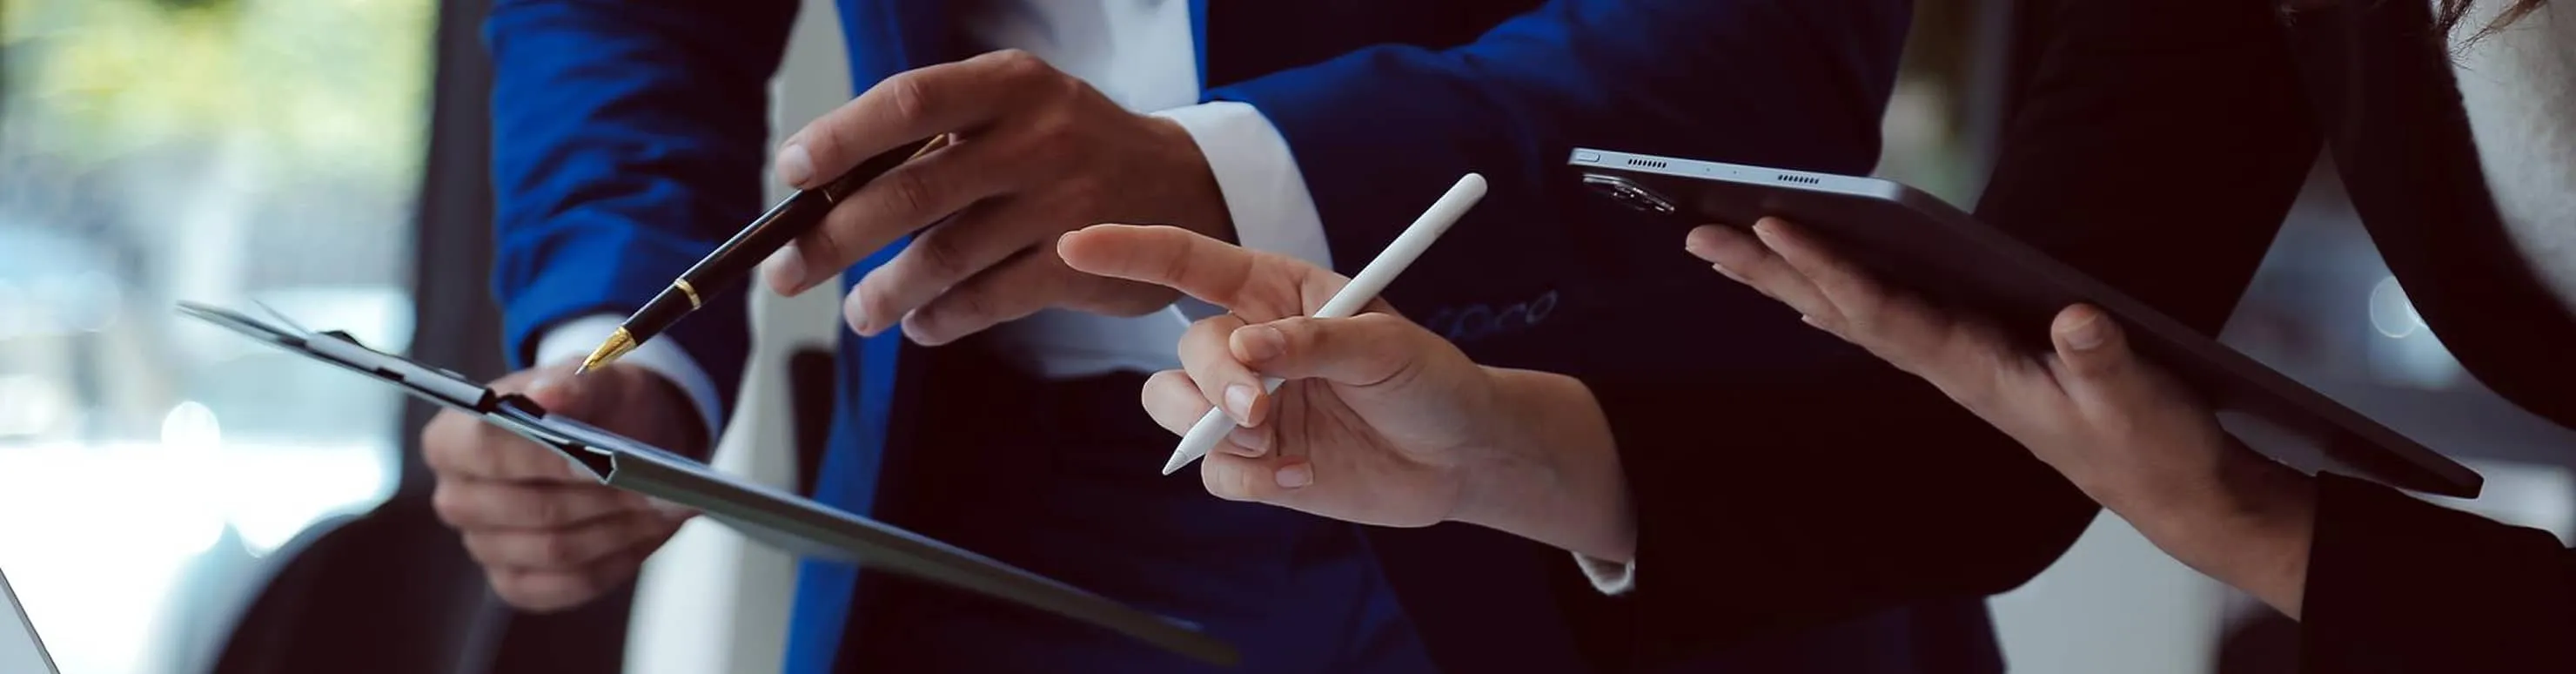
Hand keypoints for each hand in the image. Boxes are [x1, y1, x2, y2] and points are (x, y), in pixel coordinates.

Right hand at [422, 363, 704, 611]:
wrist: (615, 438)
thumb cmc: (592, 405)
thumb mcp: (590, 377)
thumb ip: (570, 383)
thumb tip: (545, 396)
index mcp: (452, 439)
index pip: (487, 450)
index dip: (546, 458)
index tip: (599, 461)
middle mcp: (457, 499)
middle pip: (529, 509)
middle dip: (599, 499)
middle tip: (656, 488)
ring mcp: (485, 546)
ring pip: (556, 551)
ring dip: (619, 530)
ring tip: (665, 508)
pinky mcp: (517, 583)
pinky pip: (570, 584)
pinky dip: (616, 560)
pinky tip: (646, 535)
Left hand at [762, 49, 1232, 345]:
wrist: (1183, 186)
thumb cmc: (1069, 148)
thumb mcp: (1017, 111)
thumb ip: (938, 139)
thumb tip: (826, 193)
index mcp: (1011, 84)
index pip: (910, 102)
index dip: (842, 137)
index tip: (790, 172)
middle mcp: (1039, 136)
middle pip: (913, 190)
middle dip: (835, 238)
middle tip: (786, 272)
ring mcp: (1064, 203)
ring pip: (945, 256)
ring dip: (885, 291)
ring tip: (858, 312)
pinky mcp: (1081, 265)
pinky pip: (988, 300)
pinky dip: (942, 318)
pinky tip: (921, 324)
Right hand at [1060, 225, 1634, 561]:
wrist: (1458, 458)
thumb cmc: (1429, 381)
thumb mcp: (1385, 348)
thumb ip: (1311, 340)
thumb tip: (1242, 349)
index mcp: (1275, 291)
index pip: (1188, 262)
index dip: (1128, 251)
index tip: (1075, 245)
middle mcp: (1250, 343)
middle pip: (1187, 351)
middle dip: (1215, 385)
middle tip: (1262, 410)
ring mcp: (1246, 405)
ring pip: (1176, 409)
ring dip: (1217, 433)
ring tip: (1277, 445)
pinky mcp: (1254, 460)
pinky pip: (1212, 471)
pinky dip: (1250, 479)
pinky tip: (1303, 477)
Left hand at [1686, 217, 2315, 615]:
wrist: (2169, 492)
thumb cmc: (2151, 445)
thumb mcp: (2138, 400)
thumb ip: (2104, 361)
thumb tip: (2078, 321)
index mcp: (1974, 370)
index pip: (1882, 311)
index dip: (1828, 268)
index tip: (1774, 227)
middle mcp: (1948, 367)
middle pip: (1840, 309)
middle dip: (1771, 271)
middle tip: (1698, 235)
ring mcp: (1955, 366)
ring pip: (1852, 313)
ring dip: (1788, 279)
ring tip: (1724, 247)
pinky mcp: (1972, 361)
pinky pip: (1886, 320)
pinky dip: (1839, 296)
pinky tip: (1806, 289)